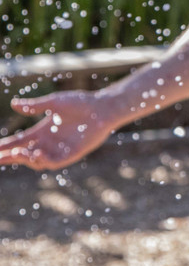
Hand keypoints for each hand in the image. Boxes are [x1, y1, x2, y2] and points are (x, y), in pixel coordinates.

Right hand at [0, 90, 122, 170]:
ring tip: (19, 152)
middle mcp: (48, 143)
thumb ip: (34, 106)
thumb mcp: (54, 102)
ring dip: (26, 158)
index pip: (18, 141)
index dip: (5, 146)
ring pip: (36, 161)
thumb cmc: (80, 102)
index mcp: (42, 131)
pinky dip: (44, 161)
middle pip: (23, 154)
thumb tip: (13, 104)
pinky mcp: (71, 155)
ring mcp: (59, 150)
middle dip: (10, 156)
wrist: (102, 108)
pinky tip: (36, 154)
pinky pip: (54, 163)